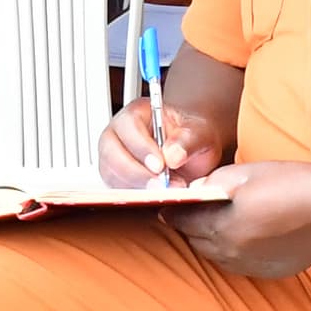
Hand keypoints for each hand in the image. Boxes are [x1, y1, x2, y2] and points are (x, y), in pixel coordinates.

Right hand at [100, 93, 222, 187]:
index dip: (141, 147)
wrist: (191, 153)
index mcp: (137, 113)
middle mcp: (119, 134)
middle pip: (112, 153)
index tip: (160, 165)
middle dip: (136, 173)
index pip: (128, 127)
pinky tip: (155, 197)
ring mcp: (113, 157)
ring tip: (166, 191)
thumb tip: (173, 155)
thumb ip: (189, 140)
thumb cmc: (191, 137)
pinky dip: (134, 197)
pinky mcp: (115, 179)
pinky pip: (116, 190)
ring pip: (111, 174)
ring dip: (137, 187)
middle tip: (161, 185)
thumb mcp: (199, 133)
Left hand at [166, 161, 310, 278]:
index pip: (183, 221)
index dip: (173, 211)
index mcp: (223, 226)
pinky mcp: (269, 272)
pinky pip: (239, 262)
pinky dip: (234, 249)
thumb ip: (215, 183)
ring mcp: (251, 266)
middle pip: (197, 241)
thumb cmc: (296, 184)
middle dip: (191, 225)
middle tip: (193, 210)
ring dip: (211, 239)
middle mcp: (232, 253)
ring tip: (218, 221)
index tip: (167, 204)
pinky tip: (246, 233)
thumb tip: (196, 191)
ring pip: (217, 255)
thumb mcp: (249, 173)